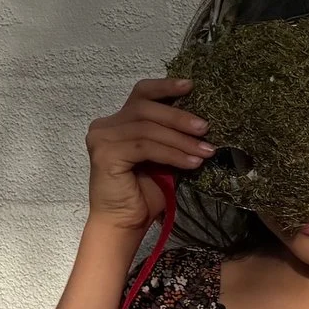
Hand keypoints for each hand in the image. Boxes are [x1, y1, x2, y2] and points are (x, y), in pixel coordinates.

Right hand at [84, 78, 210, 232]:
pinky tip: (192, 163)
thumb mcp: (165, 156)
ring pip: (147, 128)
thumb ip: (173, 136)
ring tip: (205, 151)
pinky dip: (172, 154)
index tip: (191, 85)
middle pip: (145, 107)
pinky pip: (145, 147)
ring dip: (181, 140)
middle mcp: (105, 126)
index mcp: (119, 121)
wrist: (126, 222)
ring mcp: (102, 139)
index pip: (142, 94)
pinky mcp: (105, 155)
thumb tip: (204, 121)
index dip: (165, 86)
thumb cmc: (147, 192)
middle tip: (206, 128)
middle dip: (179, 117)